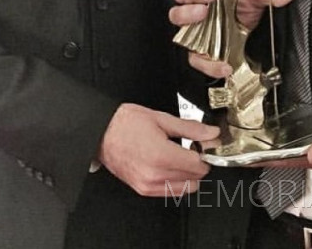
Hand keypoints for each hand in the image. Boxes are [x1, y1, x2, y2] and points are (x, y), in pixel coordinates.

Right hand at [97, 103, 219, 196]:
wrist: (100, 132)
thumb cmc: (125, 123)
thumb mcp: (161, 119)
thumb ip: (190, 128)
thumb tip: (211, 133)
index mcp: (161, 156)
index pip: (199, 165)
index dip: (205, 153)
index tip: (203, 144)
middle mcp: (155, 175)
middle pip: (195, 179)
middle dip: (198, 163)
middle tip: (191, 148)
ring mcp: (148, 185)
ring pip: (186, 188)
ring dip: (188, 174)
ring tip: (178, 156)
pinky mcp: (143, 190)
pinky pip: (171, 192)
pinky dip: (176, 181)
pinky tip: (168, 165)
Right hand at [170, 0, 291, 76]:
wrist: (245, 42)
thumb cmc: (241, 14)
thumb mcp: (255, 1)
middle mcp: (196, 4)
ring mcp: (192, 26)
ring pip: (177, 16)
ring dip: (188, 14)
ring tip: (203, 15)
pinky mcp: (195, 50)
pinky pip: (194, 56)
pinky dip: (208, 62)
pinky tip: (222, 62)